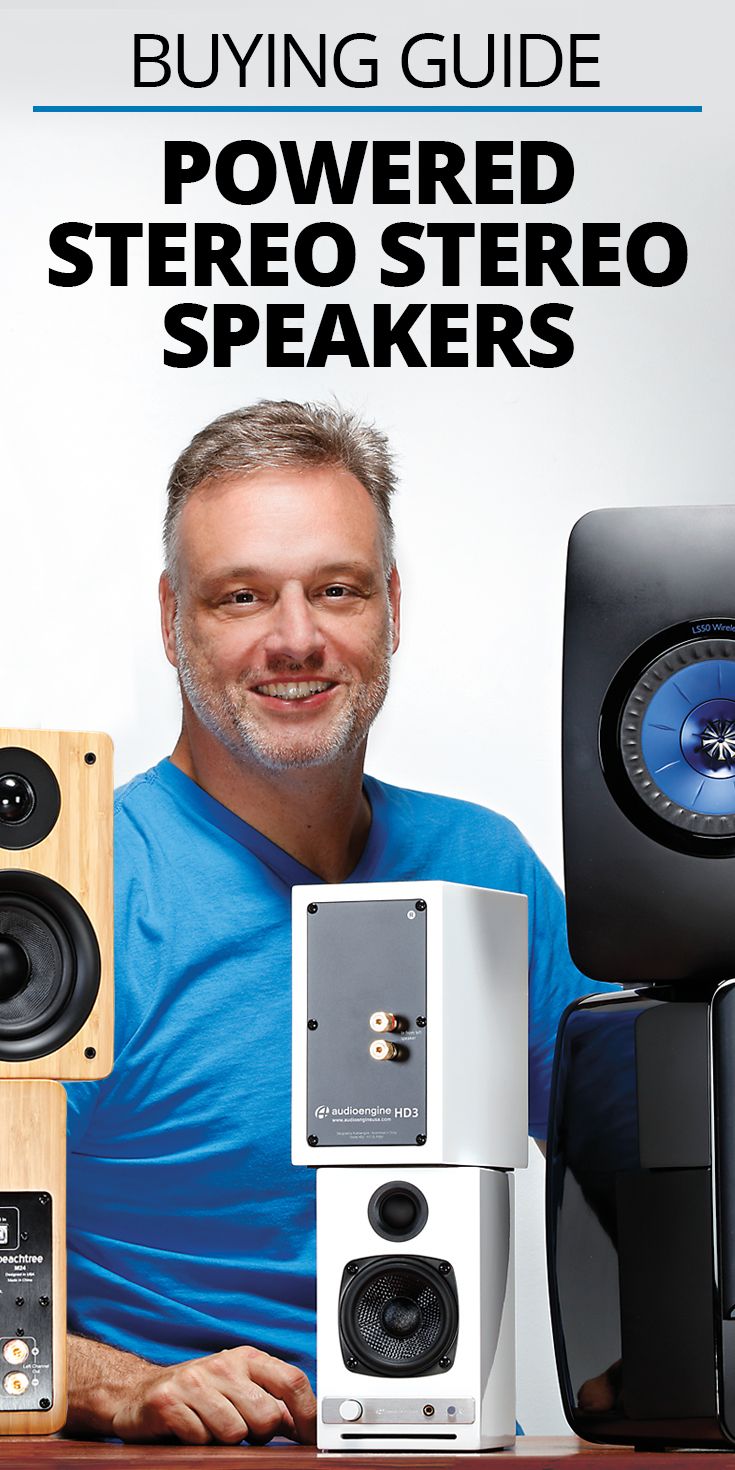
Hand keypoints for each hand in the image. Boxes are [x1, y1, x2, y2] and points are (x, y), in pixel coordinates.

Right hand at [110, 1344, 316, 1444]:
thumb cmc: (196, 1393)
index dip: (307, 1414)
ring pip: (235, 1433)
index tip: (310, 1437)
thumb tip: (304, 1424)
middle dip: (258, 1434)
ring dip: (224, 1440)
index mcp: (247, 1358)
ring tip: (210, 1428)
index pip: (293, 1380)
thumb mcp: (238, 1390)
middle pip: (267, 1416)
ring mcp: (195, 1380)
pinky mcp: (168, 1401)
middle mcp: (224, 1364)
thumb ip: (271, 1404)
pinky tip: (188, 1429)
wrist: (137, 1393)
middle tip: (239, 1430)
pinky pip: (201, 1439)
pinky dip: (197, 1443)